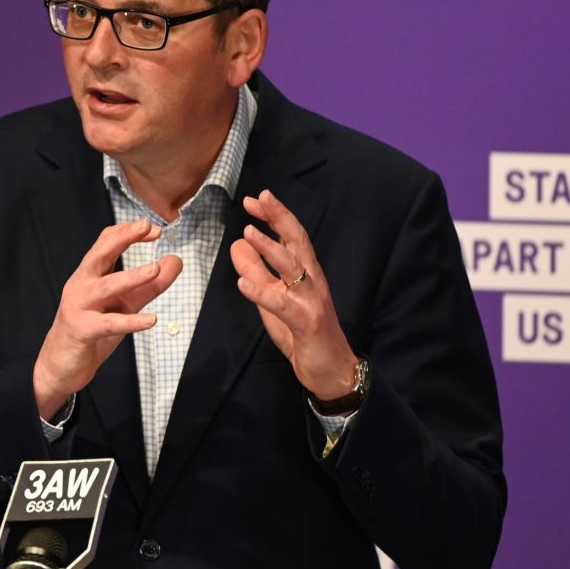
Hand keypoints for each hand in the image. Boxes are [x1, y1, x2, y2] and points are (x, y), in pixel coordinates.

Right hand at [34, 218, 182, 418]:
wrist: (60, 365)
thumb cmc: (91, 329)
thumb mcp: (123, 304)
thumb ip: (148, 285)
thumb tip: (175, 261)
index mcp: (89, 275)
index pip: (106, 242)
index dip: (128, 232)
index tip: (154, 229)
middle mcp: (81, 285)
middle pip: (100, 254)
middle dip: (123, 238)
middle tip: (147, 226)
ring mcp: (79, 307)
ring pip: (106, 287)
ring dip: (131, 277)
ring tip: (155, 269)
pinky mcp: (82, 331)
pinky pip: (108, 324)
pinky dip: (131, 321)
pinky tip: (151, 320)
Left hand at [229, 189, 357, 401]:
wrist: (332, 370)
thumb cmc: (303, 333)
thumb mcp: (274, 300)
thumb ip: (258, 273)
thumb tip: (237, 246)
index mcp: (306, 273)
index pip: (292, 237)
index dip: (275, 216)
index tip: (255, 199)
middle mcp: (312, 281)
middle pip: (297, 242)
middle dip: (279, 218)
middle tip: (260, 198)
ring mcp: (311, 301)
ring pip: (293, 268)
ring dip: (270, 249)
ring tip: (248, 233)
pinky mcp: (307, 323)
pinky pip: (283, 305)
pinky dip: (263, 293)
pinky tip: (243, 285)